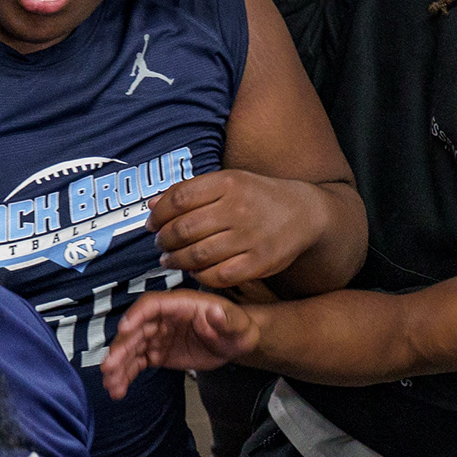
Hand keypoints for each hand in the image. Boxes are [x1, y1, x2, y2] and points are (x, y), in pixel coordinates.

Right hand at [101, 290, 258, 398]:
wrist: (235, 342)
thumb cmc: (237, 327)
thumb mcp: (237, 324)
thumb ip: (225, 319)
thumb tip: (215, 311)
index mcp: (180, 305)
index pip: (152, 305)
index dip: (137, 315)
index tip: (124, 329)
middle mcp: (164, 318)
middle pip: (136, 329)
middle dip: (121, 348)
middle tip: (110, 367)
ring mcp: (158, 335)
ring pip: (132, 348)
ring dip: (119, 365)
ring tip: (111, 384)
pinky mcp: (157, 353)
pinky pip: (137, 362)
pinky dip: (126, 375)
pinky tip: (118, 389)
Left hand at [149, 170, 328, 288]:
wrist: (304, 213)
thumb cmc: (259, 197)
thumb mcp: (229, 181)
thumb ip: (192, 191)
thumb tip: (153, 205)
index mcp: (229, 182)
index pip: (178, 199)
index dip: (158, 214)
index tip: (153, 224)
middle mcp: (238, 208)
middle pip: (183, 229)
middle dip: (164, 240)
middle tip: (160, 245)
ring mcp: (249, 237)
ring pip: (196, 254)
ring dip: (176, 260)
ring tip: (171, 260)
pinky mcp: (258, 262)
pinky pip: (217, 275)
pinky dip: (199, 275)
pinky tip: (195, 271)